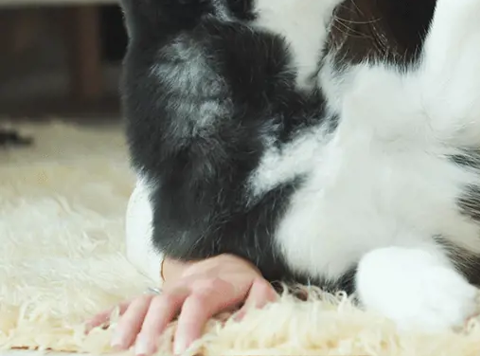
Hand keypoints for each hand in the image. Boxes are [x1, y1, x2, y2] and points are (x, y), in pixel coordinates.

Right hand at [85, 254, 277, 354]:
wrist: (222, 263)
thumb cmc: (239, 284)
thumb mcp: (257, 290)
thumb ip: (259, 305)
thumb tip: (243, 325)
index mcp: (211, 286)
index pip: (198, 303)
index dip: (190, 325)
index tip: (184, 350)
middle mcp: (182, 287)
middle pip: (162, 302)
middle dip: (152, 328)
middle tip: (145, 354)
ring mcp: (162, 292)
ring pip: (140, 302)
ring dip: (127, 323)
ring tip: (118, 347)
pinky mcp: (149, 298)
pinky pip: (124, 304)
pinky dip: (105, 316)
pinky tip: (88, 331)